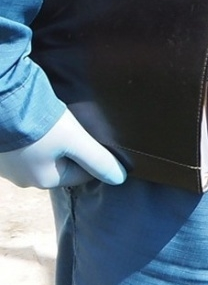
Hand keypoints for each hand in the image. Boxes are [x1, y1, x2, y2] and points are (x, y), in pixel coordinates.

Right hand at [0, 108, 126, 189]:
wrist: (2, 103)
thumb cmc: (40, 124)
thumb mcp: (77, 140)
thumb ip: (98, 160)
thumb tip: (119, 179)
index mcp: (43, 181)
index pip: (81, 175)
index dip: (90, 156)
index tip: (90, 138)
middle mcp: (23, 179)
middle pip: (60, 166)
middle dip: (70, 149)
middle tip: (72, 129)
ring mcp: (8, 167)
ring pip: (41, 157)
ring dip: (50, 143)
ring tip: (52, 125)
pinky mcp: (0, 153)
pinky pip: (24, 149)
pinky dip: (32, 139)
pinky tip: (34, 124)